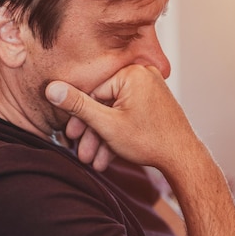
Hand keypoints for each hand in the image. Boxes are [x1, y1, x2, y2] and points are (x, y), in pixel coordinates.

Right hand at [45, 65, 198, 175]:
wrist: (183, 159)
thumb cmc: (148, 141)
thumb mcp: (106, 124)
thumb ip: (77, 106)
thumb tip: (51, 88)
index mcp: (131, 74)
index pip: (94, 92)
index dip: (80, 118)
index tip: (71, 137)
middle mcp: (143, 76)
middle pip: (105, 104)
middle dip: (92, 133)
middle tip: (81, 153)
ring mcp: (151, 89)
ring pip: (117, 113)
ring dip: (104, 139)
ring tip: (94, 162)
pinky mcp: (155, 103)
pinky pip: (130, 115)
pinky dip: (119, 135)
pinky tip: (109, 157)